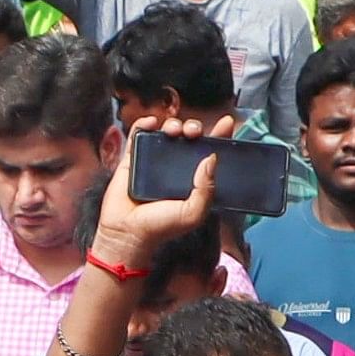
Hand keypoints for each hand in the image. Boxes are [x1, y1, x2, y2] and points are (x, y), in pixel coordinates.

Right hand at [89, 108, 238, 270]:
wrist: (128, 233)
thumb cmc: (161, 228)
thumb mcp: (194, 212)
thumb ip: (207, 189)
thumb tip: (211, 158)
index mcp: (193, 178)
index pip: (209, 151)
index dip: (219, 135)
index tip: (226, 122)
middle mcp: (175, 166)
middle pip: (189, 136)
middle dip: (194, 127)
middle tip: (193, 132)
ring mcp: (154, 160)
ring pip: (166, 131)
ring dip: (173, 124)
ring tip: (173, 131)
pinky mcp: (132, 158)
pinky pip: (138, 134)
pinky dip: (145, 124)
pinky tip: (152, 124)